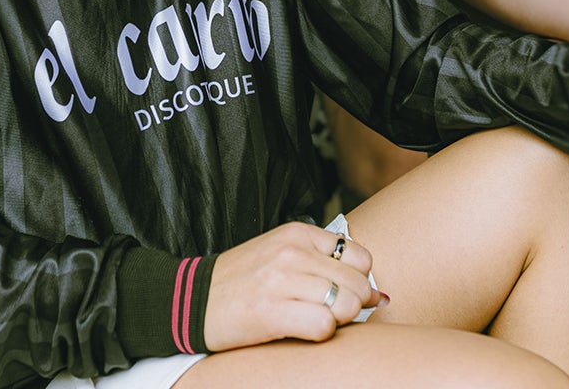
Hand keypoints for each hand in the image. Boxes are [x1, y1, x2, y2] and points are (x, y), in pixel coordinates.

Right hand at [203, 222, 381, 349]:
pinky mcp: (270, 312)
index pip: (360, 258)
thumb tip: (378, 295)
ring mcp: (281, 281)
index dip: (357, 281)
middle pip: (358, 284)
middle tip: (329, 314)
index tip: (341, 293)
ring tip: (314, 320)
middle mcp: (291, 253)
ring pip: (346, 304)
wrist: (191, 300)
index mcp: (297, 234)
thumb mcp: (281, 254)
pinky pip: (324, 326)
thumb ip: (324, 264)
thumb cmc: (241, 282)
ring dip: (337, 320)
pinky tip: (301, 330)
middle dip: (353, 305)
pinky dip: (320, 333)